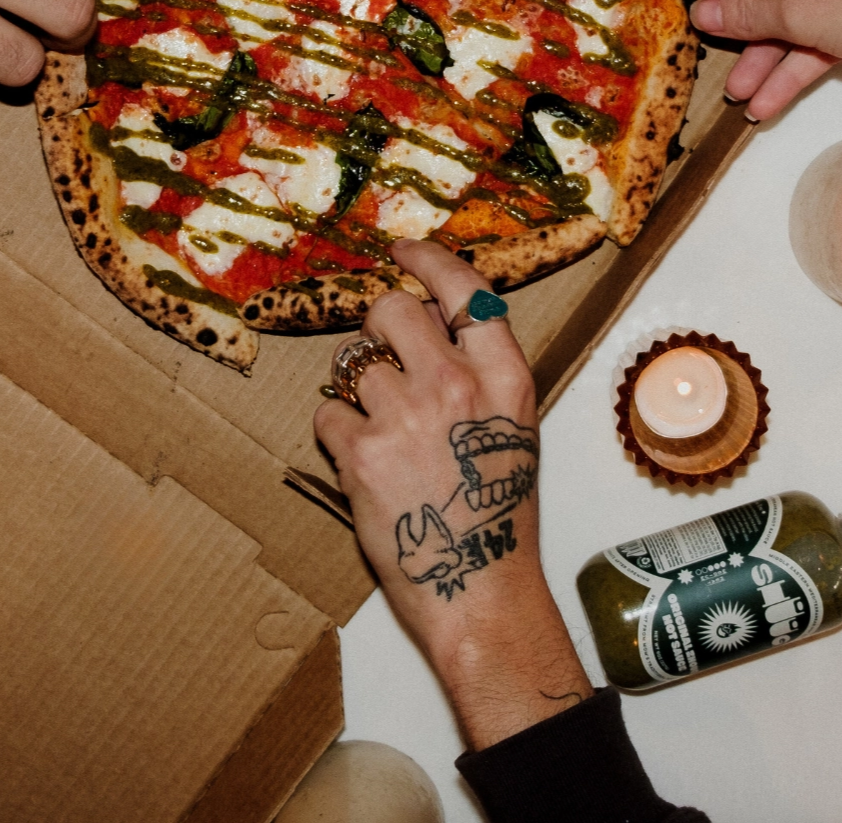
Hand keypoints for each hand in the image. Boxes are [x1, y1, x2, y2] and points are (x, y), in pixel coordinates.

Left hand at [314, 240, 591, 750]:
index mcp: (504, 377)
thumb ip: (478, 369)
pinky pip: (327, 414)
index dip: (428, 261)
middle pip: (391, 309)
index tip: (404, 251)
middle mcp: (456, 385)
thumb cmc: (498, 513)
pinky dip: (337, 434)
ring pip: (352, 363)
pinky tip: (364, 462)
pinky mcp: (361, 453)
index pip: (464, 289)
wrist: (479, 591)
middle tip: (382, 356)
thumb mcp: (513, 428)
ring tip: (379, 428)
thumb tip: (433, 318)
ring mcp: (405, 416)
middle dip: (377, 326)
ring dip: (355, 388)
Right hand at [690, 0, 841, 119]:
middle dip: (732, 28)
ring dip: (762, 59)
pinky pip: (814, 36)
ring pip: (785, 18)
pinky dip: (793, 66)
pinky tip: (769, 104)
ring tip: (738, 98)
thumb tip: (702, 15)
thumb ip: (745, 16)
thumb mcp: (798, 12)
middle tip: (705, 57)